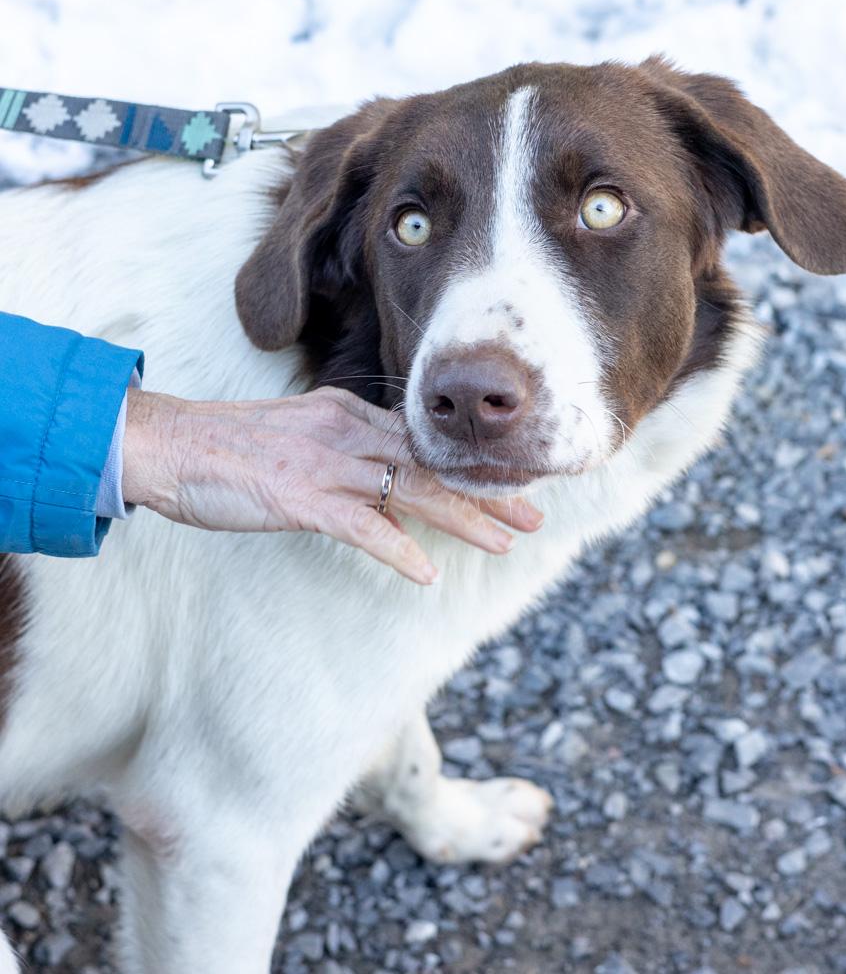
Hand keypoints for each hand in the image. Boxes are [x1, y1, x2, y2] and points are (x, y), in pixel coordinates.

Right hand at [121, 386, 542, 583]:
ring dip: (463, 518)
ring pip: (411, 489)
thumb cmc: (230, 450)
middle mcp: (346, 433)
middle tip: (534, 516)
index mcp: (349, 417)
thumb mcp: (302, 446)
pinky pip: (360, 526)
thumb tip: (392, 505)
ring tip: (505, 541)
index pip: (425, 443)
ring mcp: (324, 462)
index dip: (471, 467)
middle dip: (488, 491)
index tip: (512, 485)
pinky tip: (426, 575)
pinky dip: (397, 550)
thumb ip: (350, 468)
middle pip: (432, 463)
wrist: (165, 444)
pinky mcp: (297, 495)